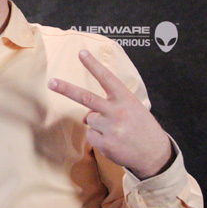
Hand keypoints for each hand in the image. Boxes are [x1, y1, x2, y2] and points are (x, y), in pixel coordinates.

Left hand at [48, 50, 172, 179]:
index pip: (106, 78)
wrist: (155, 154)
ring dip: (97, 124)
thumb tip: (86, 115)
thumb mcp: (132, 108)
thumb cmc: (141, 127)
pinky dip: (98, 138)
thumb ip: (110, 105)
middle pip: (86, 97)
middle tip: (51, 82)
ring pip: (89, 119)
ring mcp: (110, 128)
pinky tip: (114, 141)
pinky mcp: (105, 144)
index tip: (81, 53)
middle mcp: (117, 111)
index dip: (93, 65)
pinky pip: (90, 136)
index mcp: (125, 99)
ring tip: (116, 130)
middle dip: (66, 89)